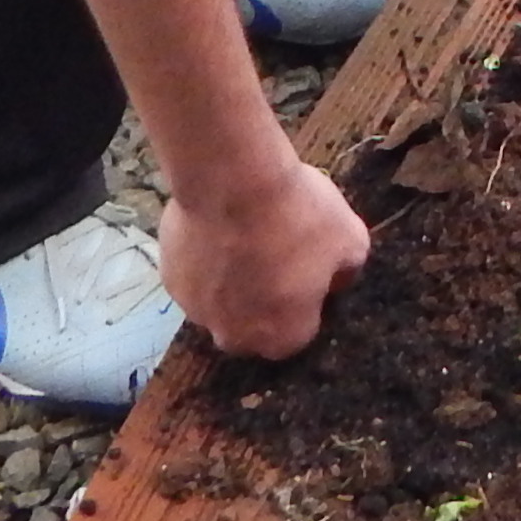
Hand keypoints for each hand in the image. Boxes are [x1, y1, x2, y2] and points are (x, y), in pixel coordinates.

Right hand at [158, 148, 371, 362]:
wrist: (233, 181)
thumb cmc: (298, 217)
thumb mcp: (351, 240)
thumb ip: (347, 271)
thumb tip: (337, 279)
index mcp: (282, 338)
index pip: (299, 330)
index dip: (306, 299)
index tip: (309, 267)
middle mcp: (234, 337)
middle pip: (255, 323)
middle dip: (265, 297)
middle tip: (276, 250)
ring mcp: (196, 311)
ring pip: (221, 301)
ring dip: (233, 279)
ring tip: (245, 232)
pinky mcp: (169, 280)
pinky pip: (194, 276)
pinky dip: (205, 258)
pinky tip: (218, 224)